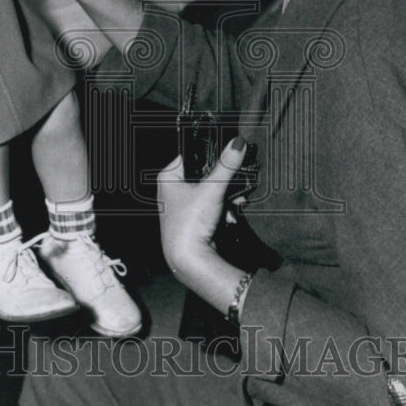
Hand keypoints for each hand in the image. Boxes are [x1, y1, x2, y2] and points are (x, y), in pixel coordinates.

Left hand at [157, 137, 246, 272]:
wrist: (190, 262)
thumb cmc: (190, 224)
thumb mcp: (212, 190)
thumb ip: (227, 165)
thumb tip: (238, 143)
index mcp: (168, 178)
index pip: (192, 155)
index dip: (211, 156)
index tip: (229, 158)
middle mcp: (171, 191)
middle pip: (205, 176)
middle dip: (224, 185)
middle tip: (237, 187)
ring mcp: (181, 207)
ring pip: (211, 193)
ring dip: (226, 199)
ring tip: (234, 206)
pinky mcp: (192, 221)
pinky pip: (211, 208)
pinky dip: (223, 211)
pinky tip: (229, 218)